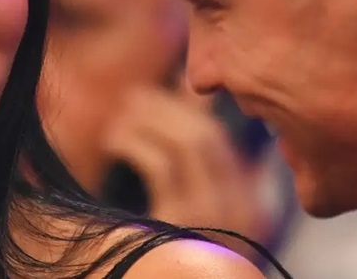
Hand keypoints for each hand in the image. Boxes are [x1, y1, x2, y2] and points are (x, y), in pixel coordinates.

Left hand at [103, 87, 269, 259]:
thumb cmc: (162, 262)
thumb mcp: (184, 220)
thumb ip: (184, 172)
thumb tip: (175, 104)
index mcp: (244, 208)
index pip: (220, 141)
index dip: (186, 111)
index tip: (158, 95)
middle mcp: (239, 211)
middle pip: (207, 135)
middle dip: (166, 108)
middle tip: (132, 98)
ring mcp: (214, 219)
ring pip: (189, 142)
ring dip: (149, 120)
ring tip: (118, 120)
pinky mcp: (181, 227)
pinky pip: (161, 165)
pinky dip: (134, 142)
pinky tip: (112, 141)